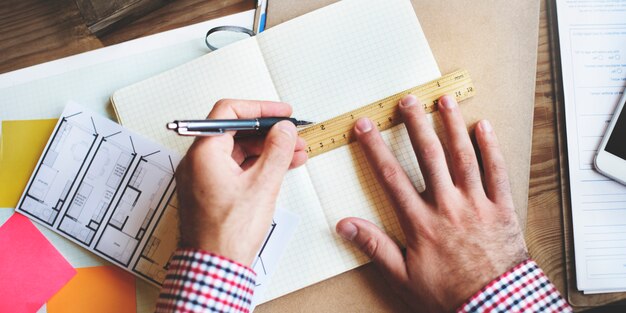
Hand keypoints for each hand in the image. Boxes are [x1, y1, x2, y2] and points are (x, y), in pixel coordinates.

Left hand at [176, 99, 307, 265]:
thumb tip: (284, 129)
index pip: (229, 112)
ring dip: (267, 150)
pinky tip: (280, 168)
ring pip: (238, 151)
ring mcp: (203, 177)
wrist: (215, 268)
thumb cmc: (228, 234)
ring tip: (295, 154)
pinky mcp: (210, 191)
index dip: (260, 108)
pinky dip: (257, 166)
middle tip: (293, 135)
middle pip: (235, 132)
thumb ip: (276, 150)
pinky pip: (235, 168)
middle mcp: (198, 161)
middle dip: (268, 132)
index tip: (282, 113)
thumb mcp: (262, 185)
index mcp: (203, 153)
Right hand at [336, 95, 527, 310]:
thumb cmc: (448, 292)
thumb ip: (374, 246)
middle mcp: (447, 206)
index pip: (392, 176)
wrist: (493, 304)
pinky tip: (483, 127)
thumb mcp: (403, 276)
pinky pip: (497, 172)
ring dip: (452, 126)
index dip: (375, 148)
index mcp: (421, 221)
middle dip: (415, 125)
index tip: (365, 126)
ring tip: (445, 100)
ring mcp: (477, 204)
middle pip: (429, 156)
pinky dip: (491, 148)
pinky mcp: (501, 207)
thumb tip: (345, 225)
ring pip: (463, 157)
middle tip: (407, 100)